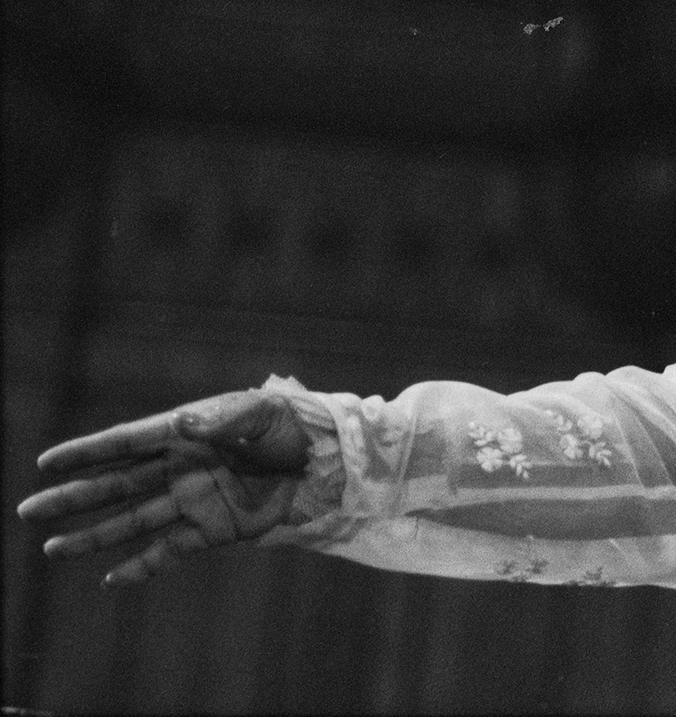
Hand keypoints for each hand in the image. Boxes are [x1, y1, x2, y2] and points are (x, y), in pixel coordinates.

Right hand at [16, 389, 312, 585]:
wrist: (326, 461)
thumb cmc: (292, 426)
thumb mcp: (262, 414)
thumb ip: (224, 419)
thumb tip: (185, 422)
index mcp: (186, 433)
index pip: (126, 443)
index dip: (88, 453)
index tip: (47, 462)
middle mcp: (180, 467)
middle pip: (117, 485)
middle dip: (73, 497)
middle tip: (30, 509)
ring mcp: (192, 499)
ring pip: (132, 521)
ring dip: (93, 536)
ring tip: (52, 548)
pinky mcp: (212, 528)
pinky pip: (168, 550)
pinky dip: (140, 566)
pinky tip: (110, 579)